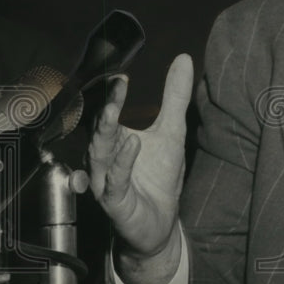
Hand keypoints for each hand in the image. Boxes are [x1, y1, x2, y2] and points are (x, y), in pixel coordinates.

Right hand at [88, 54, 193, 266]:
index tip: (122, 75)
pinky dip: (121, 163)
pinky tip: (132, 145)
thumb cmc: (159, 178)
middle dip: (106, 109)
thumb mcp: (173, 132)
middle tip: (115, 86)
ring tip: (114, 111)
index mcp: (114, 141)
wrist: (159, 225)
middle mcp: (104, 160)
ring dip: (105, 133)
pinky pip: (114, 182)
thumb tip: (183, 58)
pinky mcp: (115, 203)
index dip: (113, 95)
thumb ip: (175, 97)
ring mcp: (107, 182)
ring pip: (100, 155)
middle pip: (99, 131)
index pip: (108, 113)